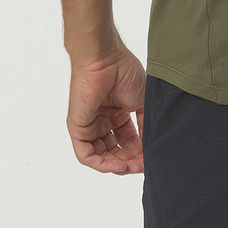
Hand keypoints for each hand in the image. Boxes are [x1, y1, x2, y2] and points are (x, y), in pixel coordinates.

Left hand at [66, 48, 145, 173]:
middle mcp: (102, 121)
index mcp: (116, 113)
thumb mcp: (141, 101)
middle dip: (129, 161)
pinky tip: (118, 164)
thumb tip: (150, 145)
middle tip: (142, 167)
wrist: (105, 59)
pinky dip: (102, 163)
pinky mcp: (77, 129)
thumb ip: (144, 124)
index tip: (150, 159)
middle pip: (115, 150)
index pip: (127, 140)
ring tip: (131, 167)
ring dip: (117, 165)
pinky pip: (87, 155)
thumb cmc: (124, 72)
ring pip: (101, 156)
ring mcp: (89, 125)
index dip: (139, 151)